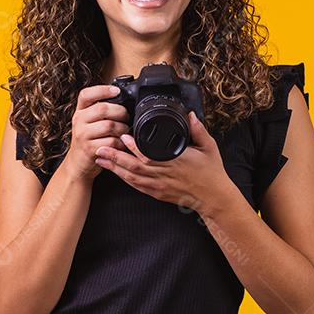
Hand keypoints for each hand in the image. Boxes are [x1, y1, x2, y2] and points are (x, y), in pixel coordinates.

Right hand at [61, 84, 129, 181]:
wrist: (78, 164)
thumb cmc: (89, 140)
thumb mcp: (89, 122)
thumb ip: (100, 110)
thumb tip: (122, 99)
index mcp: (80, 111)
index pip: (86, 94)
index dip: (102, 90)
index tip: (117, 91)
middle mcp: (78, 121)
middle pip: (102, 109)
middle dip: (120, 112)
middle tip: (126, 117)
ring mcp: (82, 135)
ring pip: (109, 125)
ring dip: (122, 128)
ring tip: (124, 132)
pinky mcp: (89, 149)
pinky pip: (111, 142)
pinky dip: (120, 143)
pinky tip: (120, 143)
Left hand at [94, 110, 231, 209]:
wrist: (214, 198)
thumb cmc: (211, 172)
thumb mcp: (209, 147)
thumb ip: (198, 130)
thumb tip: (190, 115)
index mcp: (176, 161)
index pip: (150, 154)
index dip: (134, 147)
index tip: (123, 136)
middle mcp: (165, 174)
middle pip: (134, 166)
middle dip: (115, 157)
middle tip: (100, 147)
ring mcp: (160, 186)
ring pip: (132, 177)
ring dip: (115, 168)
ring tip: (101, 158)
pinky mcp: (158, 193)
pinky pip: (137, 186)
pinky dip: (124, 179)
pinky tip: (115, 172)